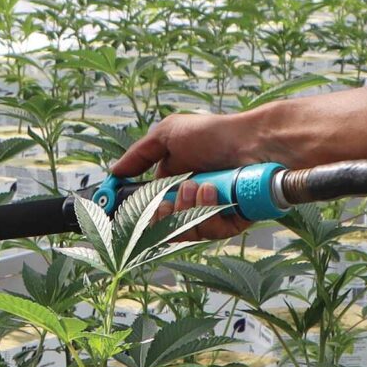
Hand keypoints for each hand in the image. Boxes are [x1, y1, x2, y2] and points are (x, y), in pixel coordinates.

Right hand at [111, 110, 265, 240]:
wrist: (252, 141)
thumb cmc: (213, 134)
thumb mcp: (168, 135)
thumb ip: (139, 155)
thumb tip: (114, 172)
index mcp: (174, 184)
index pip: (149, 211)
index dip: (138, 215)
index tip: (126, 213)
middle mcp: (191, 202)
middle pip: (164, 228)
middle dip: (160, 217)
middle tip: (165, 202)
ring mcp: (211, 213)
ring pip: (186, 232)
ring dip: (185, 209)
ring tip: (196, 186)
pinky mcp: (232, 222)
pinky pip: (211, 232)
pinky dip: (207, 213)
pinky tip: (212, 192)